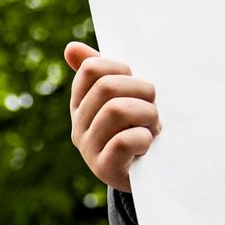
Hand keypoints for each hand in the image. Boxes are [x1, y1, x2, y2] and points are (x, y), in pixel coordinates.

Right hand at [64, 41, 159, 192]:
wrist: (147, 177)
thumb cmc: (135, 130)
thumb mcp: (121, 99)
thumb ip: (99, 73)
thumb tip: (71, 48)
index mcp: (80, 103)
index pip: (93, 68)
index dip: (121, 70)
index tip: (135, 86)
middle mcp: (78, 125)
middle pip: (107, 87)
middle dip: (141, 91)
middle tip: (152, 108)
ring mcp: (88, 148)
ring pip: (117, 111)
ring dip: (147, 115)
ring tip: (153, 126)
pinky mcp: (104, 169)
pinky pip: (123, 141)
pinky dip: (143, 138)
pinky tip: (147, 144)